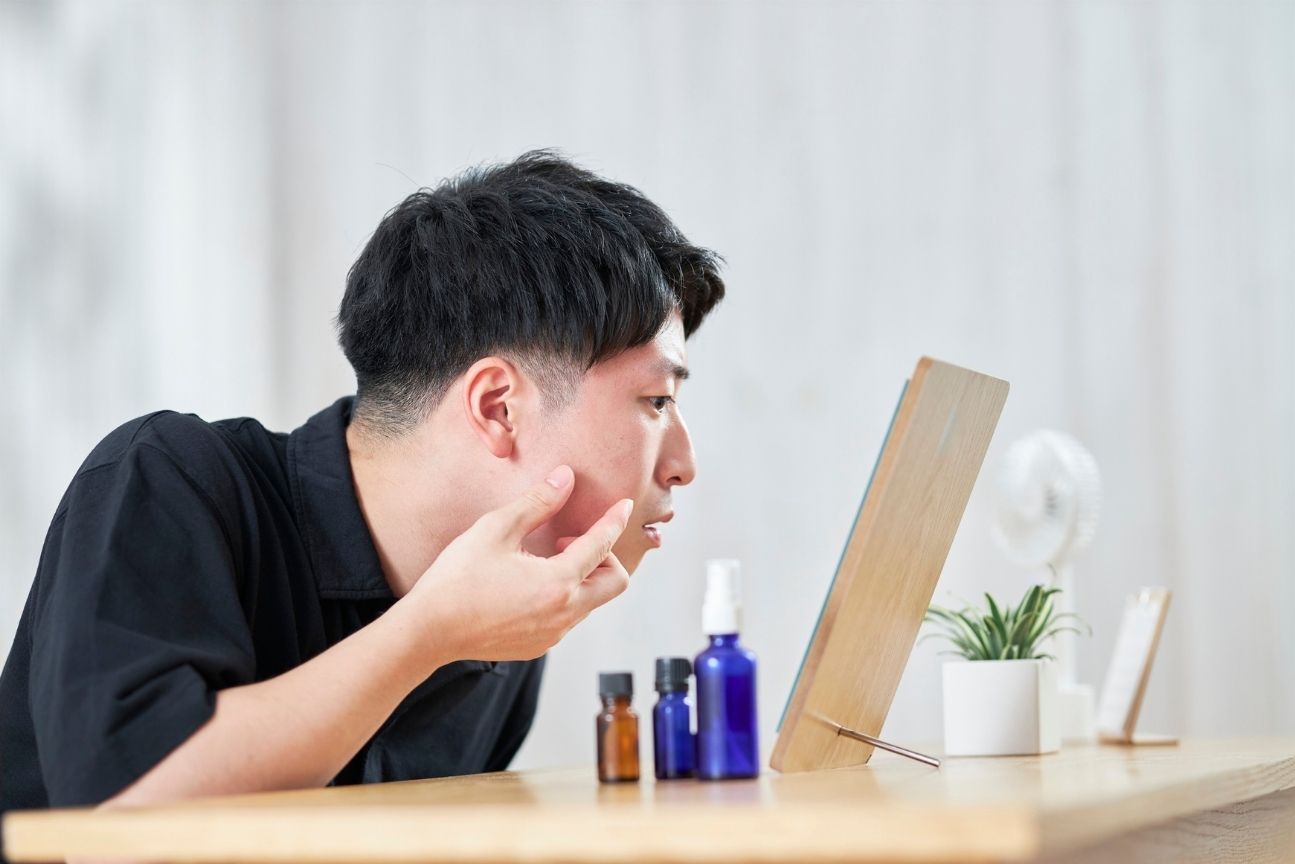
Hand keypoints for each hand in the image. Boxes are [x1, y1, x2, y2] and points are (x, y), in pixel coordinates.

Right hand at [403, 465, 632, 662]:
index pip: (602, 545)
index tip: (623, 506)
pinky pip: (568, 618)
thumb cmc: (458, 578)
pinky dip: (563, 596)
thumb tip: (566, 478)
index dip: (614, 521)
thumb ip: (537, 502)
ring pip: (591, 601)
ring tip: (541, 559)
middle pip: (615, 582)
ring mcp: (553, 634)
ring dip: (581, 576)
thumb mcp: (496, 529)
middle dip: (604, 556)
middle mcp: (564, 614)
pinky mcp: (538, 646)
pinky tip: (529, 584)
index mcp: (558, 583)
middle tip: (567, 540)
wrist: (428, 631)